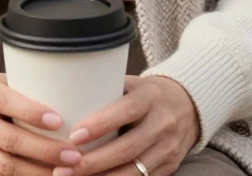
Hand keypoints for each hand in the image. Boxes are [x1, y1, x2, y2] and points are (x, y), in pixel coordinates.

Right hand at [0, 72, 84, 175]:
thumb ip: (23, 90)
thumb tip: (68, 97)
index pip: (6, 102)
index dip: (32, 112)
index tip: (58, 120)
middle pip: (9, 139)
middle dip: (44, 150)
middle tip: (73, 155)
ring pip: (4, 165)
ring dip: (37, 172)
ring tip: (64, 173)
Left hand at [58, 76, 199, 175]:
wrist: (188, 105)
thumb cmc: (145, 94)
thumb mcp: (131, 84)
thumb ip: (105, 91)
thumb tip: (64, 98)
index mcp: (150, 97)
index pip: (126, 111)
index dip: (100, 125)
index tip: (74, 136)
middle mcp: (162, 123)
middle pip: (127, 148)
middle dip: (93, 162)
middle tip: (62, 168)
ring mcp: (168, 148)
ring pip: (134, 171)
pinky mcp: (169, 166)